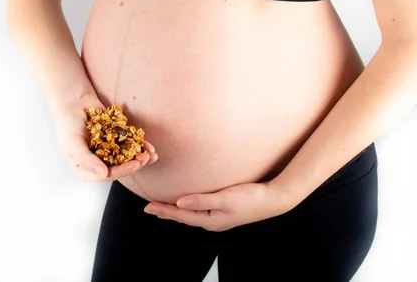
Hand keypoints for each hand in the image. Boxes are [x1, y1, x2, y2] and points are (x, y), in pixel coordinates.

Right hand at [50, 92, 158, 181]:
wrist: (74, 101)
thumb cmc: (68, 123)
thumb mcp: (73, 142)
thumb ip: (86, 159)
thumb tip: (102, 174)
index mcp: (84, 169)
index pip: (106, 175)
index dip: (121, 171)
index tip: (134, 164)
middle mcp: (97, 163)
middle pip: (119, 169)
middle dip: (133, 164)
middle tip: (144, 158)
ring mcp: (108, 152)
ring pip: (126, 159)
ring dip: (140, 158)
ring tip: (150, 155)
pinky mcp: (116, 140)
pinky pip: (130, 146)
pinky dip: (140, 146)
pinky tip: (150, 147)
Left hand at [143, 181, 291, 231]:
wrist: (273, 200)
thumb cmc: (250, 198)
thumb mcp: (225, 198)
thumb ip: (202, 200)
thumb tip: (180, 203)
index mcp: (210, 220)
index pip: (181, 215)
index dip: (164, 210)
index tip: (148, 206)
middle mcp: (212, 221)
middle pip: (183, 217)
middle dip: (166, 212)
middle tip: (149, 208)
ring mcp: (218, 218)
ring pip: (191, 215)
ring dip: (176, 211)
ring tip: (163, 208)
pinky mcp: (224, 211)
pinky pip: (200, 210)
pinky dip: (189, 207)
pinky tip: (188, 203)